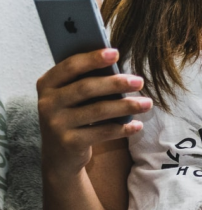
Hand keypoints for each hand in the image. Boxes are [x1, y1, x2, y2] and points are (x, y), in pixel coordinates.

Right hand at [36, 47, 151, 177]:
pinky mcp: (69, 142)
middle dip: (116, 83)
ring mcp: (56, 124)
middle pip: (86, 88)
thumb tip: (117, 64)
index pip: (70, 66)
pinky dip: (123, 128)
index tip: (116, 52)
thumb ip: (85, 81)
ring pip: (98, 110)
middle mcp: (48, 103)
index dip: (93, 58)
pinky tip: (138, 125)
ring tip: (147, 103)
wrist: (59, 156)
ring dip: (126, 106)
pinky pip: (103, 132)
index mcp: (47, 84)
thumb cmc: (73, 117)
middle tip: (139, 81)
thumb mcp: (71, 98)